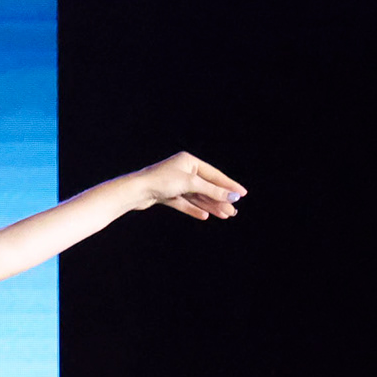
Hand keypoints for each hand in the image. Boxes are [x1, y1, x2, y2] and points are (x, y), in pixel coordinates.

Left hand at [130, 151, 245, 219]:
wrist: (133, 192)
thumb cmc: (161, 182)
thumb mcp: (191, 184)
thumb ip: (213, 191)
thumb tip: (233, 196)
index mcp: (188, 161)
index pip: (214, 174)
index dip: (229, 185)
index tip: (242, 194)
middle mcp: (181, 170)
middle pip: (205, 187)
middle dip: (219, 199)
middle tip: (233, 212)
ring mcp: (172, 183)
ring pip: (195, 196)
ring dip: (210, 206)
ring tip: (224, 215)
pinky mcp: (164, 195)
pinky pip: (183, 202)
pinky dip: (193, 209)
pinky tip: (204, 215)